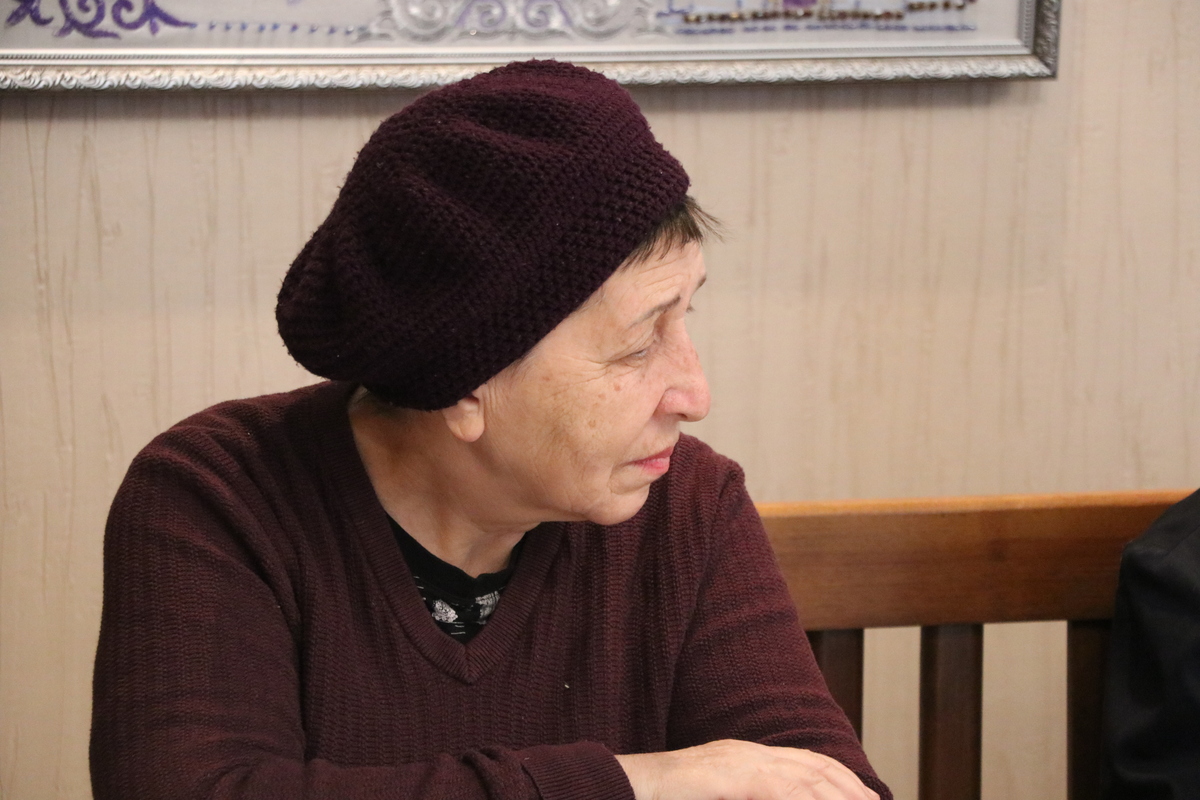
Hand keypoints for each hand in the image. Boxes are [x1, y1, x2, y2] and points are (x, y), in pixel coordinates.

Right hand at [614, 739, 879, 799]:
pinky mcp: (733, 776)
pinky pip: (780, 789)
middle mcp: (747, 752)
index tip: (862, 795)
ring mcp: (739, 761)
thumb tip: (767, 795)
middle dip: (849, 786)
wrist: (630, 785)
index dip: (837, 776)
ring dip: (837, 794)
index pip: (803, 760)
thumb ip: (744, 793)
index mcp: (744, 755)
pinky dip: (808, 799)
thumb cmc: (666, 796)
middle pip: (812, 766)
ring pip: (804, 777)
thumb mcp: (716, 792)